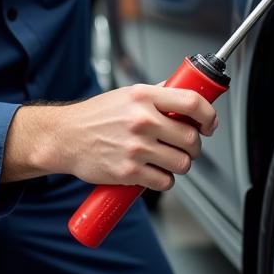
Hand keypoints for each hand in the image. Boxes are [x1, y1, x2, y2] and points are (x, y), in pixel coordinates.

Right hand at [3, 85, 218, 190]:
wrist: (64, 138)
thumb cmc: (94, 116)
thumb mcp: (126, 94)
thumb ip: (156, 94)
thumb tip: (184, 91)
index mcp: (143, 97)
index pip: (192, 102)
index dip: (209, 116)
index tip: (209, 124)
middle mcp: (142, 120)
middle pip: (191, 138)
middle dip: (194, 146)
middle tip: (186, 147)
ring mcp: (136, 148)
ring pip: (182, 163)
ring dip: (181, 165)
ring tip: (168, 160)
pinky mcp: (129, 172)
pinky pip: (164, 181)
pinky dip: (165, 181)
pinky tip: (155, 173)